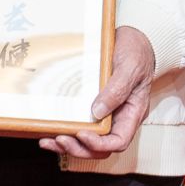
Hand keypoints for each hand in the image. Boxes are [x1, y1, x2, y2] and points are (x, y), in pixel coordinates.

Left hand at [41, 25, 154, 159]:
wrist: (133, 37)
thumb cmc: (136, 51)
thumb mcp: (130, 67)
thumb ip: (117, 89)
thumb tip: (98, 112)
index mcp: (132, 113)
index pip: (118, 141)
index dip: (99, 144)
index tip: (82, 135)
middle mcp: (118, 117)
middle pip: (100, 147)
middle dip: (79, 148)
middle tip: (60, 140)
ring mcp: (105, 112)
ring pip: (87, 140)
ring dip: (68, 144)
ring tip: (48, 141)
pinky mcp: (91, 104)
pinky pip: (80, 123)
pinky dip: (64, 129)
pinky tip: (48, 130)